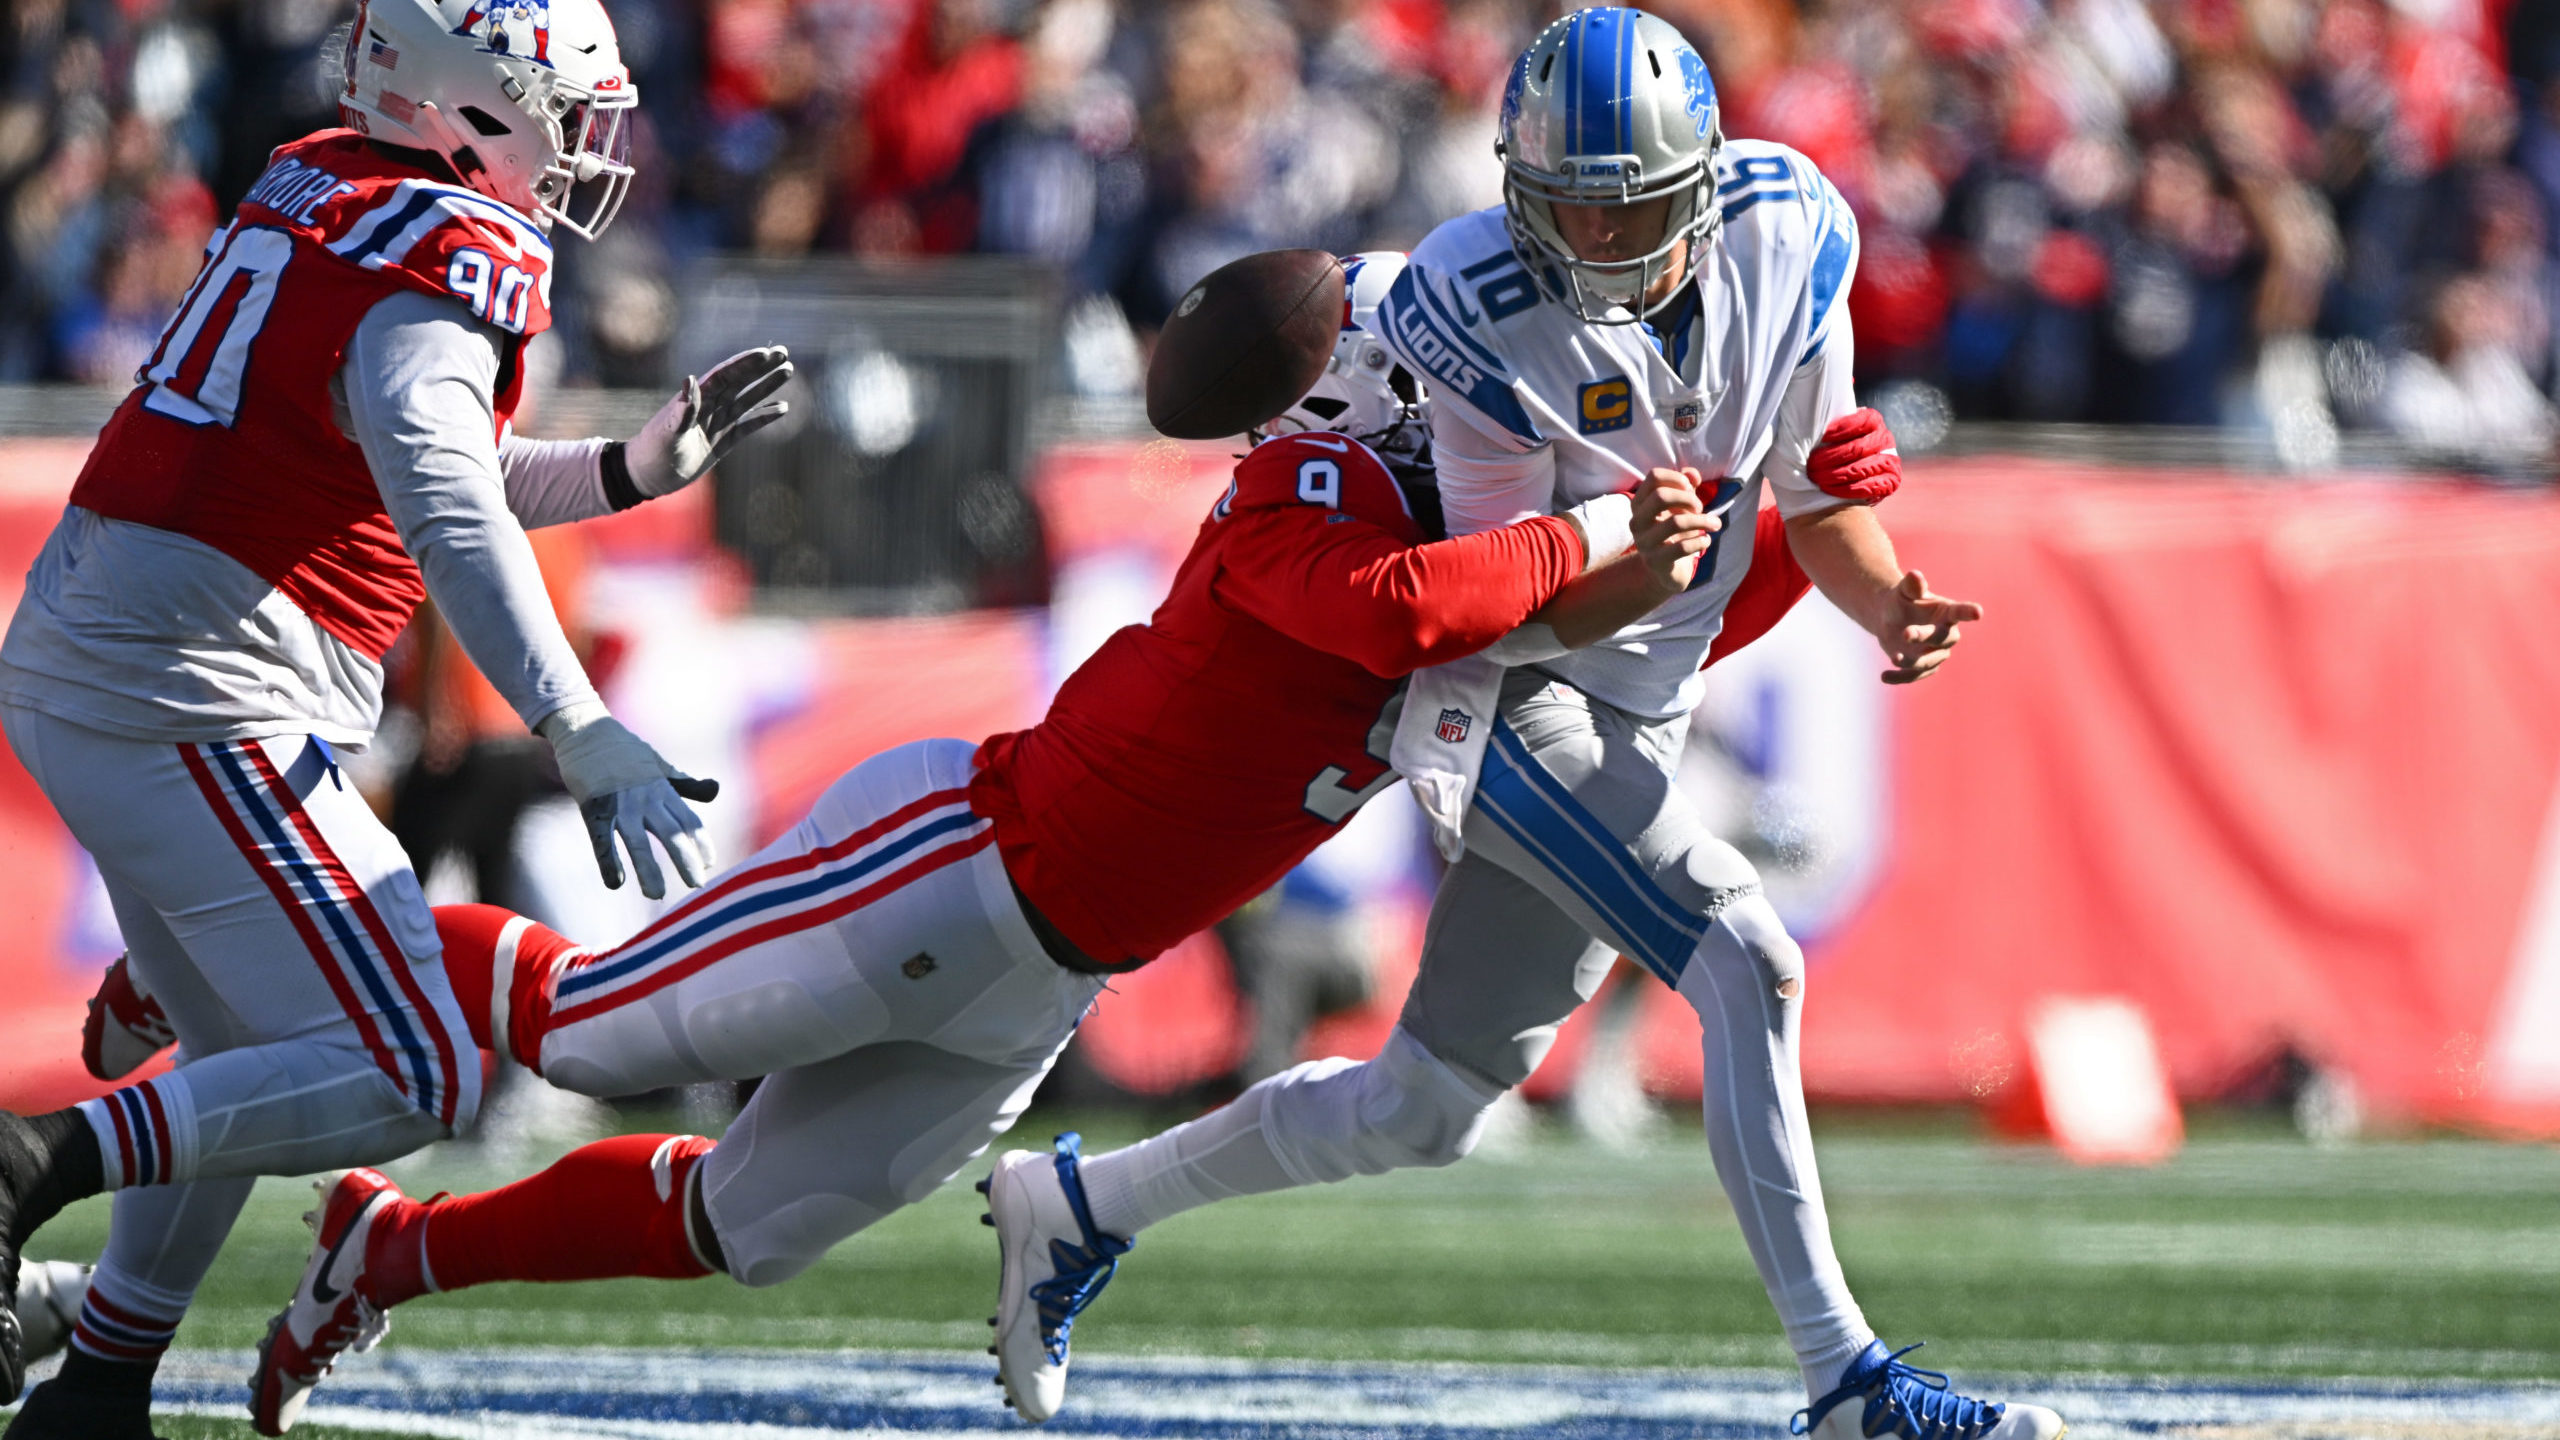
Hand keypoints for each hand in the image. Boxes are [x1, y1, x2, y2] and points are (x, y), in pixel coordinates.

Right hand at [538, 701, 720, 898]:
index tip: (710, 863)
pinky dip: (609, 861)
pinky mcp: (592, 808)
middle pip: (670, 832)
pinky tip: (616, 883)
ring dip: (648, 868)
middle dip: (685, 859)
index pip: (688, 819)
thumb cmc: (624, 751)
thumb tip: (715, 791)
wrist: (585, 730)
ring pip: (637, 840)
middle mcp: (645, 797)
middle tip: (698, 885)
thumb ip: (686, 784)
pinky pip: (601, 839)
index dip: (700, 842)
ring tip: (656, 894)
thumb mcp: (660, 766)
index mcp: (662, 789)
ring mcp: (618, 803)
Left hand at [624, 346, 793, 496]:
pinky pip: (748, 426)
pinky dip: (764, 417)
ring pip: (747, 400)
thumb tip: (691, 380)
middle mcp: (709, 407)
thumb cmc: (654, 451)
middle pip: (740, 382)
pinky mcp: (723, 442)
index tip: (765, 353)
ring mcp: (717, 423)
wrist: (648, 475)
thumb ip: (682, 410)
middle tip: (784, 353)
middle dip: (761, 368)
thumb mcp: (667, 431)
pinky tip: (782, 408)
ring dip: (767, 386)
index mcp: (696, 400)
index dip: (744, 364)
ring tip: (787, 372)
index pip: (724, 376)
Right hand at [1632, 467, 1718, 593]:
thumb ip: (1686, 486)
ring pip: (1675, 522)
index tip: (1691, 488)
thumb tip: (1692, 474)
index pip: (1654, 477)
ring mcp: (1643, 542)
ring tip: (1715, 524)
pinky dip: (1701, 541)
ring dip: (1703, 520)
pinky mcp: (1655, 561)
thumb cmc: (1674, 531)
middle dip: (1688, 499)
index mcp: (1639, 503)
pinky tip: (1707, 541)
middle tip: (1700, 508)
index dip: (1677, 478)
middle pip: (1660, 496)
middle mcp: (1636, 521)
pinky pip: (1682, 547)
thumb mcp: (1681, 506)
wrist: (1667, 569)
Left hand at [1809, 407, 1899, 503]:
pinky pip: (1872, 486)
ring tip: (1817, 478)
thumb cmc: (1829, 450)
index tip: (1822, 437)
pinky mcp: (1891, 482)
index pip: (1863, 421)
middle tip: (1811, 465)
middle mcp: (1884, 439)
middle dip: (1831, 457)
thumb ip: (1826, 427)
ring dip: (1837, 474)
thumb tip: (1808, 420)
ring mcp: (1890, 461)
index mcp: (1873, 421)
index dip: (1842, 428)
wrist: (1841, 480)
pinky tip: (1831, 489)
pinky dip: (1849, 489)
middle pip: (1859, 447)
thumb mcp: (1829, 434)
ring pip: (1863, 468)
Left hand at [1871, 569, 1981, 683]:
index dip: (1968, 612)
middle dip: (1924, 636)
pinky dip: (1899, 677)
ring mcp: (1935, 653)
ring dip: (1912, 661)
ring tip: (1894, 657)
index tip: (1977, 612)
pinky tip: (1883, 676)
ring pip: (1928, 661)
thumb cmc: (1903, 600)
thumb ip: (1911, 585)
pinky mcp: (1922, 667)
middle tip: (1906, 633)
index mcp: (1946, 612)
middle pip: (1940, 638)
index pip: (1959, 612)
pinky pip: (1913, 675)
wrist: (1891, 617)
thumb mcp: (1904, 590)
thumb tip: (1915, 575)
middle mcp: (1946, 634)